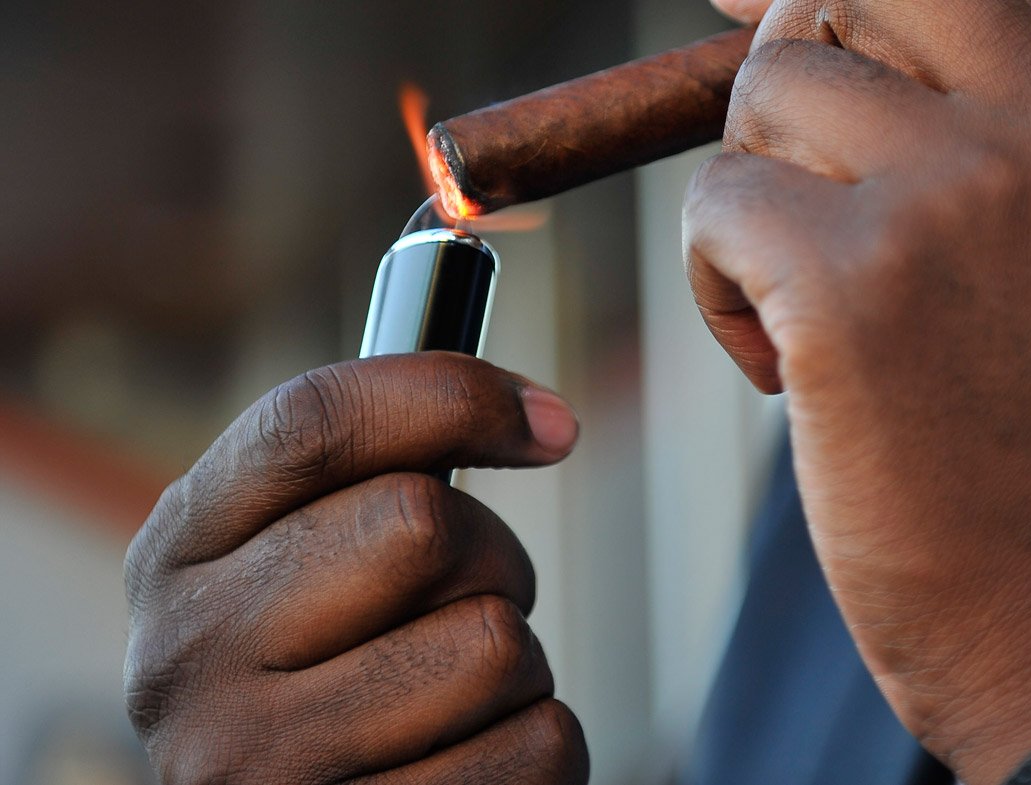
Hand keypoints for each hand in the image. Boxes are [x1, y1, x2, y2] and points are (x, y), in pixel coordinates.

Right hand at [123, 353, 587, 783]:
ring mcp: (261, 768)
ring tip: (457, 692)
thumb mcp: (297, 552)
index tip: (550, 423)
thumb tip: (545, 418)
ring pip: (494, 644)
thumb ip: (375, 463)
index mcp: (177, 553)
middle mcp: (191, 661)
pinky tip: (470, 756)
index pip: (311, 425)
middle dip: (489, 554)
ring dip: (518, 663)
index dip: (453, 397)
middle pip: (420, 524)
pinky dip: (536, 743)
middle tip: (466, 599)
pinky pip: (537, 747)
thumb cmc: (321, 666)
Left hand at [689, 0, 1030, 780]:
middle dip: (797, 80)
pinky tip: (789, 374)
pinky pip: (716, 205)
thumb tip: (794, 13)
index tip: (814, 79)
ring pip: (768, 94)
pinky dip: (721, 289)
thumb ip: (995, 129)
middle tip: (803, 193)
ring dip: (757, 204)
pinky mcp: (856, 277)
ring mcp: (960, 192)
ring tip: (807, 313)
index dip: (855, 16)